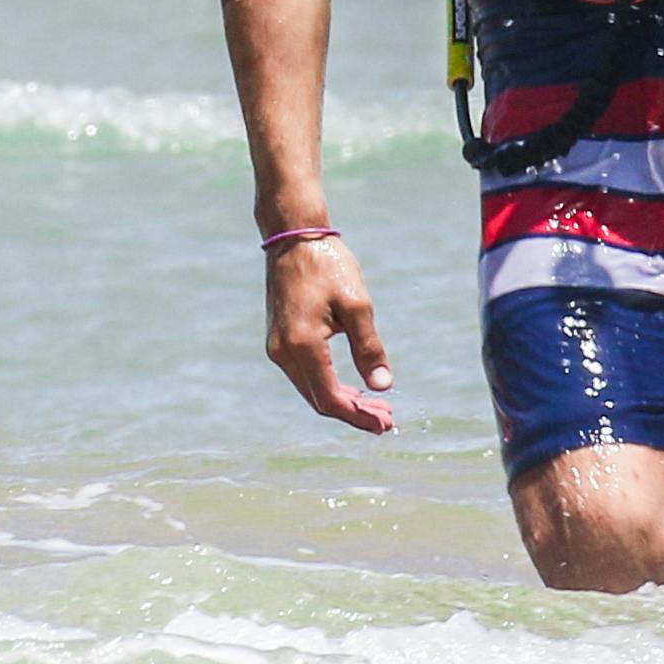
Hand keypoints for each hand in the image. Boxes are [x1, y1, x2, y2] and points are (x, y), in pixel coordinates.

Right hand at [264, 237, 395, 431]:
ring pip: (310, 390)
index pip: (330, 398)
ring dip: (341, 401)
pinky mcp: (278, 340)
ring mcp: (277, 347)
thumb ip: (369, 349)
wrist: (294, 238)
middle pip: (319, 400)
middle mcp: (283, 352)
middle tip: (386, 419)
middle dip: (353, 413)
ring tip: (375, 407)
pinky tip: (351, 387)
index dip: (358, 417)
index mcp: (303, 345)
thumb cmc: (329, 266)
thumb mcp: (357, 305)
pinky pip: (304, 375)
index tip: (385, 425)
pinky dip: (327, 385)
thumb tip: (383, 387)